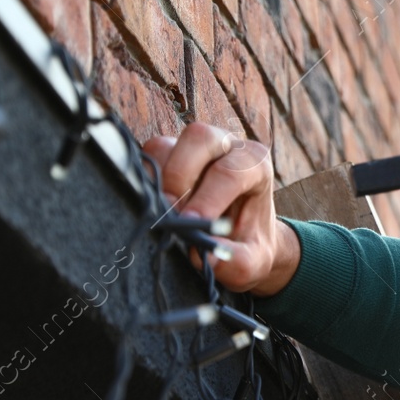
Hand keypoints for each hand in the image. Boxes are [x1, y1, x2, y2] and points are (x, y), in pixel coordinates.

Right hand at [145, 123, 299, 296]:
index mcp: (255, 164)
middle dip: (179, 175)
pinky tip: (153, 206)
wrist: (241, 237)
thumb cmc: (249, 243)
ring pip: (165, 146)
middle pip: (198, 138)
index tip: (192, 224)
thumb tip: (201, 254)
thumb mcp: (252, 260)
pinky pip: (147, 158)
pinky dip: (145, 181)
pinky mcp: (169, 154)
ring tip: (164, 214)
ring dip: (157, 180)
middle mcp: (226, 145)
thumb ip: (235, 261)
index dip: (207, 199)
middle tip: (172, 213)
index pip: (229, 172)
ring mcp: (194, 148)